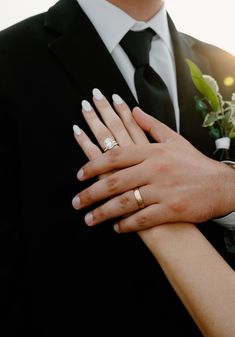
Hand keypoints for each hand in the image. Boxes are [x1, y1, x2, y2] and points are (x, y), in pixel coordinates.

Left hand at [72, 90, 234, 232]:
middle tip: (76, 202)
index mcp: (153, 152)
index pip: (115, 156)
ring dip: (103, 213)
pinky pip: (143, 219)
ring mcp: (163, 190)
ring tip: (89, 219)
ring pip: (125, 202)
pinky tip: (116, 228)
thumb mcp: (175, 139)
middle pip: (115, 181)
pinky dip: (127, 225)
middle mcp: (155, 170)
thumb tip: (133, 110)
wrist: (221, 185)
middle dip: (91, 193)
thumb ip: (151, 125)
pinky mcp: (171, 210)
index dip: (93, 165)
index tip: (80, 174)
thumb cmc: (196, 164)